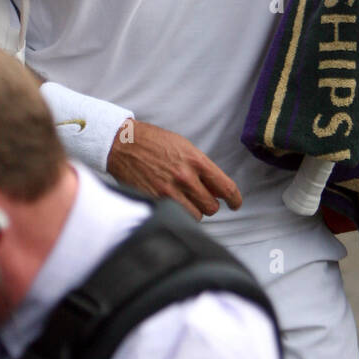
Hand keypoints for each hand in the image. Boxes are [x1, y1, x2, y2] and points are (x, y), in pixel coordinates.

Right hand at [107, 120, 242, 220]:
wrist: (123, 144)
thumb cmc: (153, 142)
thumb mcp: (183, 146)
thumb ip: (201, 167)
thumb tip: (216, 188)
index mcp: (195, 160)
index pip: (225, 187)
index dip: (235, 199)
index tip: (235, 203)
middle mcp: (185, 177)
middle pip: (212, 206)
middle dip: (210, 204)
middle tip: (203, 199)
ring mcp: (169, 191)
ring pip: (196, 216)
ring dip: (194, 211)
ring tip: (185, 201)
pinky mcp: (155, 201)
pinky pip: (176, 217)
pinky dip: (178, 214)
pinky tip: (173, 204)